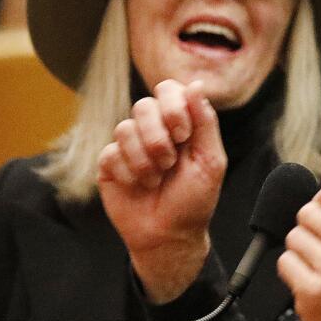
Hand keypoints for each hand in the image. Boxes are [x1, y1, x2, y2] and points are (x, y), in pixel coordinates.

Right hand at [97, 79, 225, 302]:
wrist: (168, 235)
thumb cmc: (194, 200)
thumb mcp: (211, 161)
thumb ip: (205, 122)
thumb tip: (195, 85)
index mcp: (180, 123)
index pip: (168, 89)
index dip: (173, 106)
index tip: (183, 134)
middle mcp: (153, 129)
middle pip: (143, 105)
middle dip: (159, 137)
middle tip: (170, 163)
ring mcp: (129, 144)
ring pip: (124, 128)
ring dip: (145, 159)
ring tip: (156, 179)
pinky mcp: (109, 163)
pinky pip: (111, 153)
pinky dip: (129, 173)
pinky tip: (139, 186)